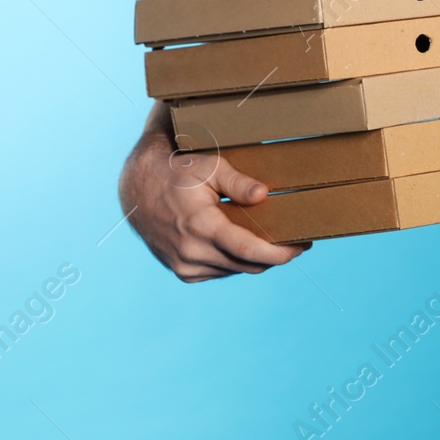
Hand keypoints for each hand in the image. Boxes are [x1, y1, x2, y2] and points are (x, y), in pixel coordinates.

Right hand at [118, 101, 310, 281]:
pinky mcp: (182, 271)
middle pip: (247, 264)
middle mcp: (191, 252)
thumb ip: (238, 182)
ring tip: (275, 241)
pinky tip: (245, 246)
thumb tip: (265, 194)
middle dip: (275, 256)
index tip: (301, 247)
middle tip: (298, 242)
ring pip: (235, 270)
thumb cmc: (178, 173)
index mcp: (200, 227)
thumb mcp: (209, 168)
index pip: (248, 250)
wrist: (139, 189)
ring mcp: (184, 265)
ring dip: (256, 260)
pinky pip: (220, 271)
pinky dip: (235, 262)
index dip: (278, 253)